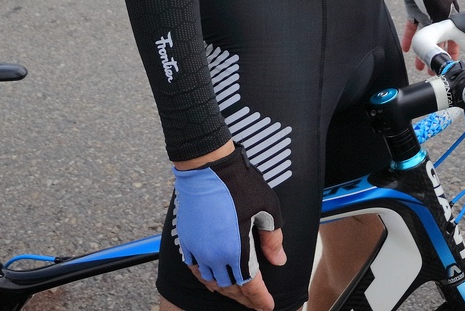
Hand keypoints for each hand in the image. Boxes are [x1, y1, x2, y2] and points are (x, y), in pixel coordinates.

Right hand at [173, 145, 286, 310]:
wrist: (207, 166)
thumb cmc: (239, 184)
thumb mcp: (267, 210)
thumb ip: (273, 239)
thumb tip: (278, 260)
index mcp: (235, 250)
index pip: (250, 285)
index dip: (260, 299)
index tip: (267, 306)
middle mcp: (213, 254)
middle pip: (230, 287)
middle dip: (244, 298)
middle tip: (255, 302)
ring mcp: (197, 248)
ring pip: (210, 280)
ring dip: (225, 289)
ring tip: (237, 292)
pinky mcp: (186, 240)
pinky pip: (195, 268)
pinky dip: (205, 277)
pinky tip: (212, 277)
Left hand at [398, 0, 458, 71]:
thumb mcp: (443, 13)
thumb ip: (444, 29)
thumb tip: (446, 44)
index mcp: (449, 17)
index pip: (453, 38)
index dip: (452, 51)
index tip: (451, 62)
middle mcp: (438, 17)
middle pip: (437, 40)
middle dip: (435, 55)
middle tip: (431, 69)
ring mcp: (425, 14)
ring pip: (424, 37)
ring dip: (421, 51)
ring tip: (419, 65)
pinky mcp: (413, 11)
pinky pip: (411, 27)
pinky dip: (409, 37)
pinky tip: (407, 48)